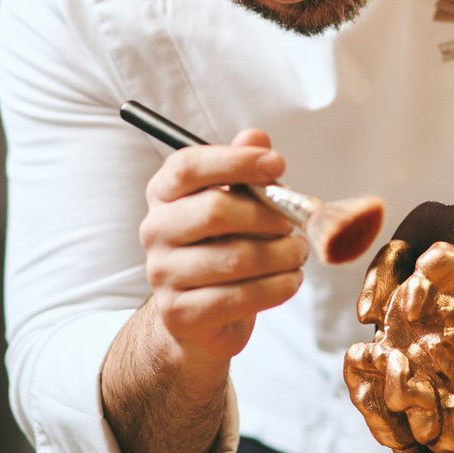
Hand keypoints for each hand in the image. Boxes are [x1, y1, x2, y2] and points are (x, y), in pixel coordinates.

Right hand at [139, 128, 306, 365]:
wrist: (201, 315)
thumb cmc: (223, 245)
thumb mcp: (234, 201)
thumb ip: (243, 169)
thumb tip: (257, 137)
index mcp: (164, 193)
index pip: (189, 166)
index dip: (236, 160)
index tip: (279, 163)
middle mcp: (155, 230)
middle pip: (215, 210)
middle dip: (267, 214)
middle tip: (293, 223)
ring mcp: (162, 274)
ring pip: (235, 257)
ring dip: (281, 254)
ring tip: (298, 252)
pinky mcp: (180, 313)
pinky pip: (239, 297)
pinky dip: (277, 287)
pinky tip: (290, 280)